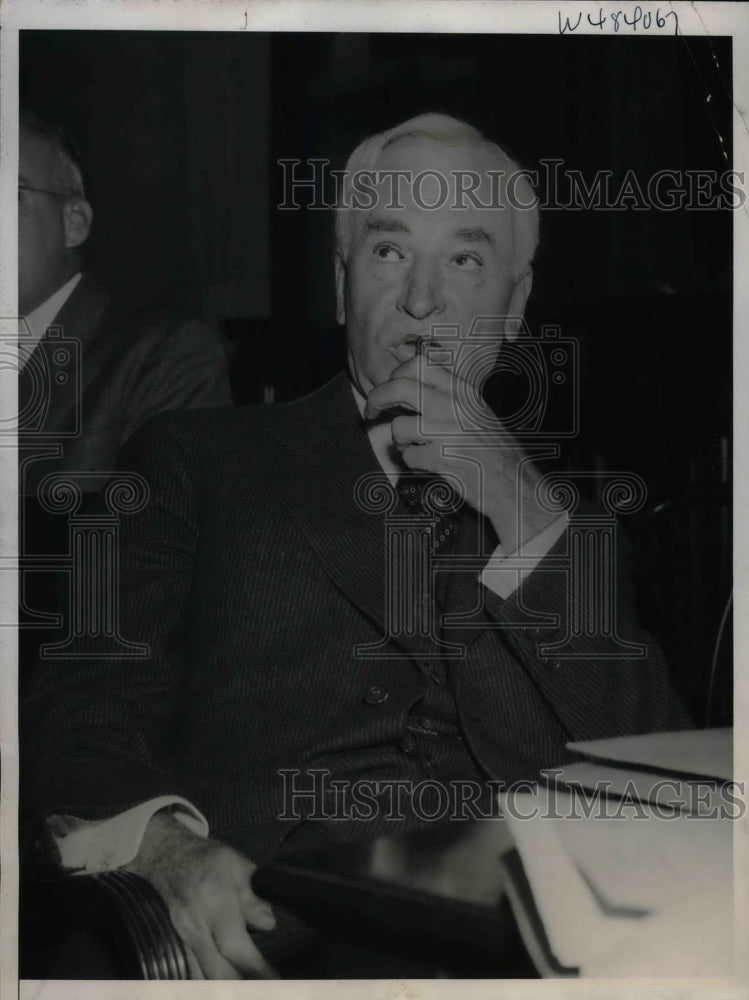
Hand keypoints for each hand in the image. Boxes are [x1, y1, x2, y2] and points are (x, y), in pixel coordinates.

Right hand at [123, 810, 277, 978]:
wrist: (166, 856)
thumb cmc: (206, 860)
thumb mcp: (237, 865)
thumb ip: (254, 896)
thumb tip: (268, 923)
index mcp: (215, 903)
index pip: (235, 947)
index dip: (256, 969)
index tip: (275, 981)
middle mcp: (194, 926)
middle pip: (217, 973)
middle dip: (242, 987)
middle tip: (264, 989)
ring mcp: (178, 939)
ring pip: (199, 979)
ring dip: (222, 988)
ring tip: (244, 987)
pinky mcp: (170, 945)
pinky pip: (187, 974)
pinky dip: (204, 983)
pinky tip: (221, 985)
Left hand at [365, 353, 556, 551]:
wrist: (514, 482)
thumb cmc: (491, 448)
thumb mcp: (474, 409)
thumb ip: (444, 394)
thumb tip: (402, 380)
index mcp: (462, 389)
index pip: (418, 364)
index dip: (396, 375)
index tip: (389, 388)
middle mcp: (454, 405)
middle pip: (398, 387)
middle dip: (376, 399)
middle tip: (370, 412)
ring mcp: (447, 431)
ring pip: (398, 427)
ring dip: (401, 442)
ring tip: (418, 449)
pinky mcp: (442, 458)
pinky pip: (408, 458)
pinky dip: (414, 465)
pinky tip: (431, 466)